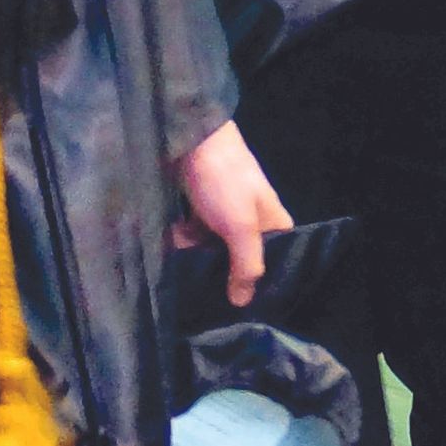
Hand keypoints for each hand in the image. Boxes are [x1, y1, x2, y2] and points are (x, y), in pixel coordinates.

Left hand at [172, 121, 290, 305]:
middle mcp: (253, 219)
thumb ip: (245, 266)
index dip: (261, 283)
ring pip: (215, 247)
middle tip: (204, 294)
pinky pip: (196, 232)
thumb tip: (243, 304)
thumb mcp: (240, 227)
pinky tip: (170, 247)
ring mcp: (226, 211)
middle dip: (223, 273)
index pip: (276, 262)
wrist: (191, 138)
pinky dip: (184, 240)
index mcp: (274, 223)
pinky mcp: (202, 205)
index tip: (242, 307)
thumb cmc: (224, 182)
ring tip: (180, 268)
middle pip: (242, 257)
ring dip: (198, 257)